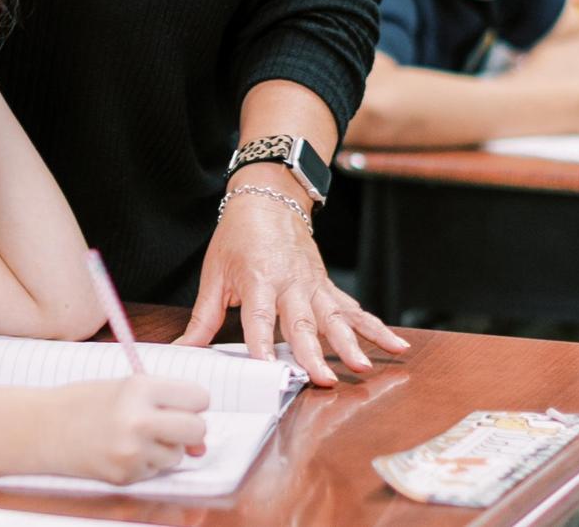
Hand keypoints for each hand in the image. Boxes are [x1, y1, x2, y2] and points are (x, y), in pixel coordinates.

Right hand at [46, 376, 209, 484]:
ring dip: (164, 448)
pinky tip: (121, 450)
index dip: (191, 401)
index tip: (178, 403)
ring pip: (177, 455)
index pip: (199, 397)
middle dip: (188, 429)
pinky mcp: (126, 475)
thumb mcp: (125, 389)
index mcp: (140, 387)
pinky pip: (156, 471)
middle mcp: (139, 420)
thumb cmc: (84, 403)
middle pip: (198, 429)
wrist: (42, 429)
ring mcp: (132, 452)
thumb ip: (166, 405)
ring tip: (133, 436)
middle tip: (166, 423)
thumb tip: (201, 446)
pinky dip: (145, 463)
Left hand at [176, 166, 409, 385]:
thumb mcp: (214, 274)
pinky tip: (395, 345)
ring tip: (364, 366)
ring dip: (351, 343)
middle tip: (323, 379)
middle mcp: (290, 283)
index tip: (267, 368)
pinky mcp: (326, 286)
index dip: (262, 344)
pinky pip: (353, 310)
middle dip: (314, 354)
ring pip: (335, 318)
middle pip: (303, 324)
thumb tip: (184, 349)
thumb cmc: (239, 236)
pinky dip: (375, 327)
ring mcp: (313, 285)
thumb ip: (203, 318)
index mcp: (258, 280)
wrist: (269, 198)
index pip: (259, 319)